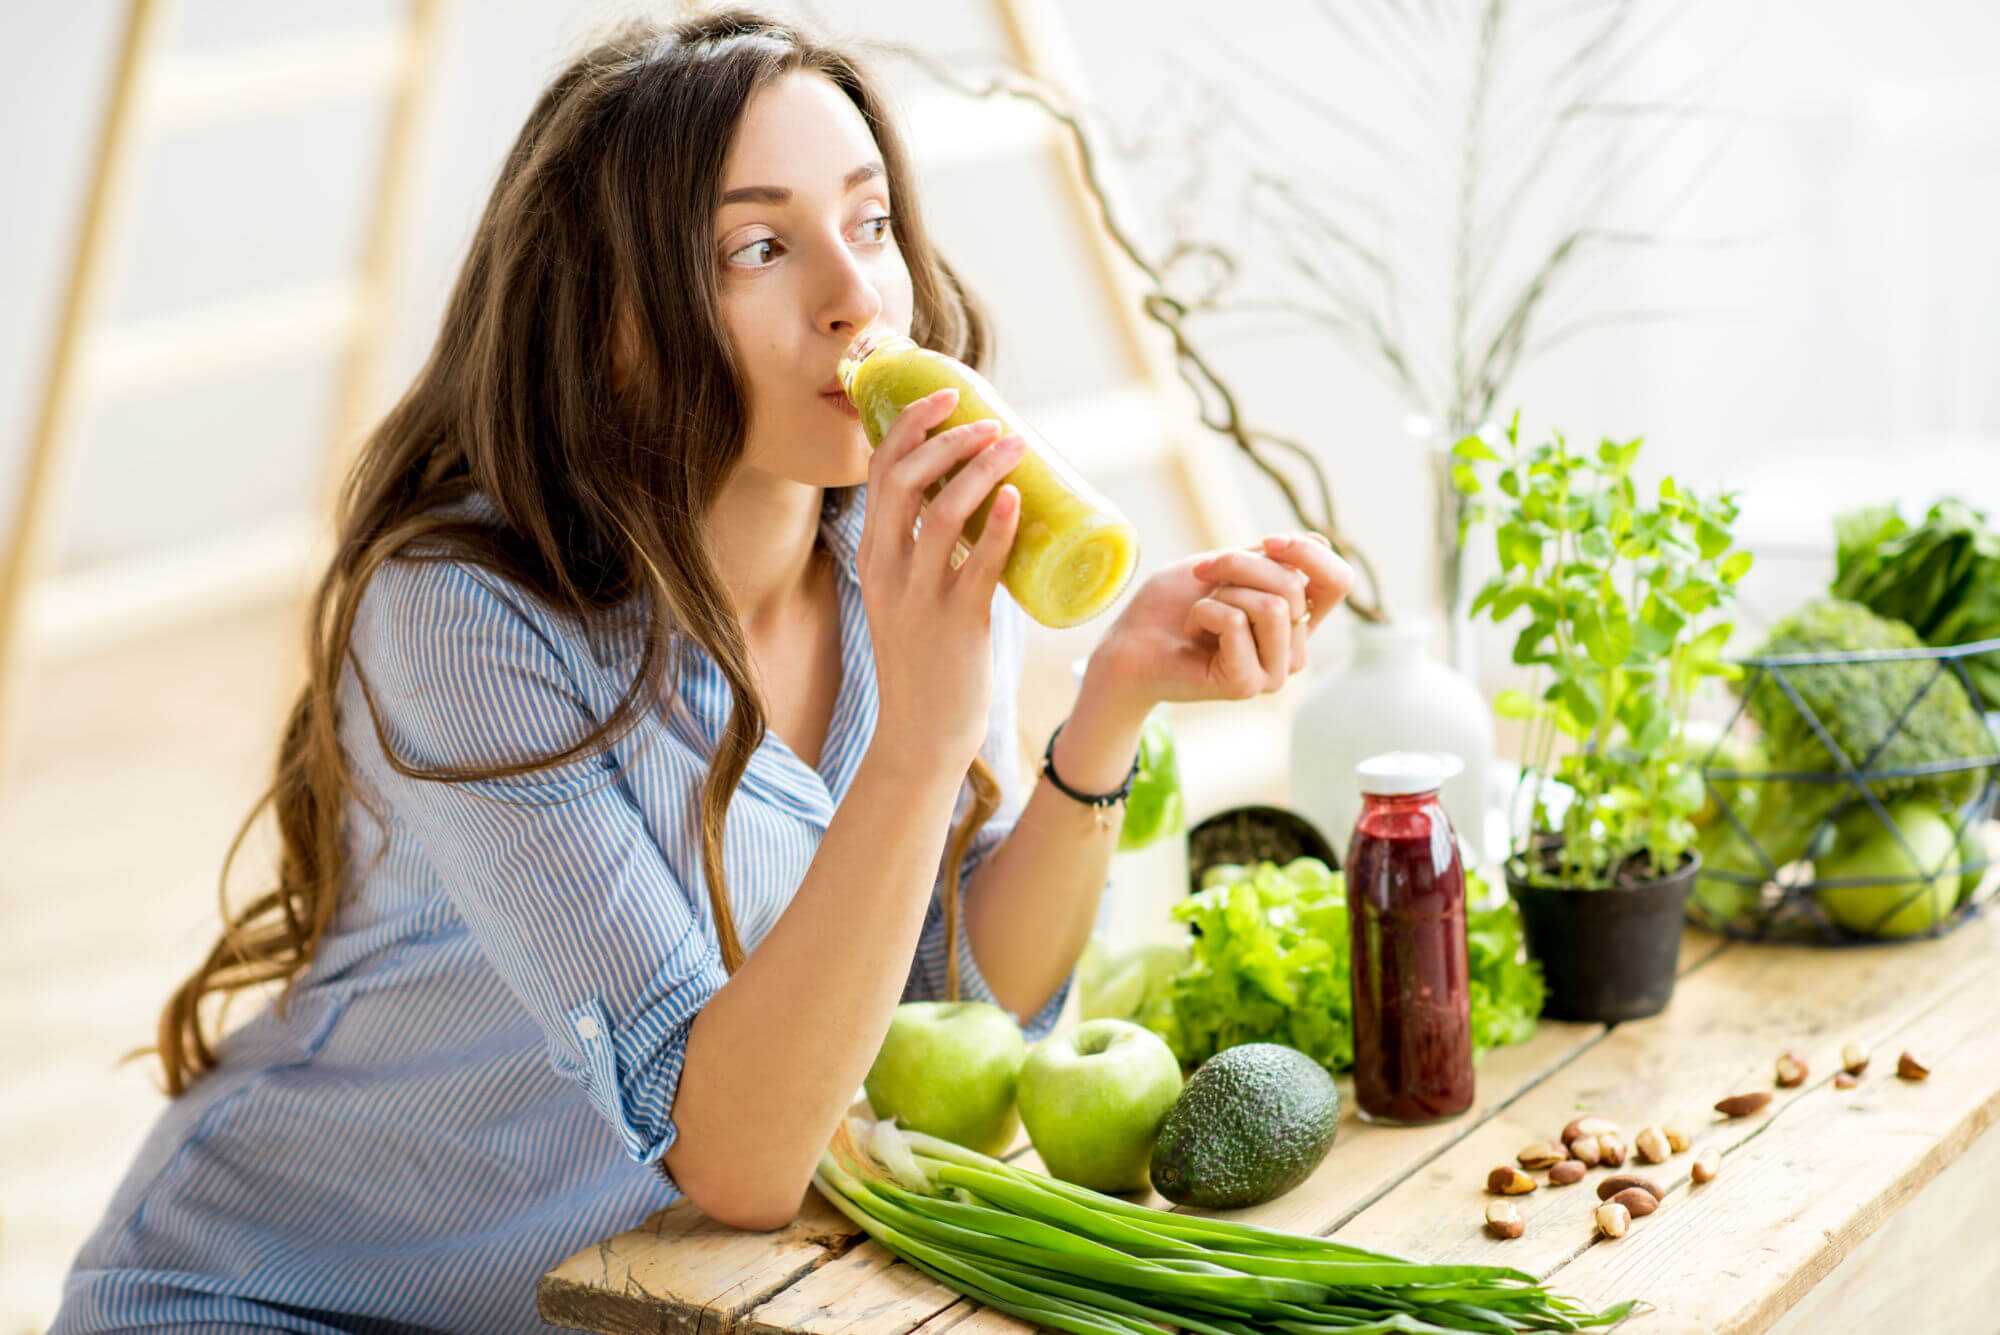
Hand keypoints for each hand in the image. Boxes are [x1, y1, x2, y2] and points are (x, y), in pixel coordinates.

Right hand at [857, 387, 1023, 767]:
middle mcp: (887, 570)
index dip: (910, 424)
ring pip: (940, 514)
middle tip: (989, 420)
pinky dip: (996, 527)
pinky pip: (976, 566)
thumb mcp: (912, 596)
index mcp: (873, 556)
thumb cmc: (929, 661)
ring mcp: (918, 598)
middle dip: (945, 438)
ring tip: (1014, 446)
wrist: (922, 735)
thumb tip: (990, 504)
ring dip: (979, 470)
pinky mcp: (955, 624)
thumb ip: (937, 554)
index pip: (880, 472)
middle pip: (902, 480)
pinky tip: (1015, 500)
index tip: (946, 396)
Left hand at [1086, 531, 1353, 712]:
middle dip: (1238, 565)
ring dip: (1221, 593)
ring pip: (1273, 605)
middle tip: (1202, 576)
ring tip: (1199, 612)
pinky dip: (1204, 612)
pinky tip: (1191, 632)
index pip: (1337, 582)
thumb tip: (1320, 543)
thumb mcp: (1223, 568)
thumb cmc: (1170, 606)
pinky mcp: (1247, 684)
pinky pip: (1238, 622)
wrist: (1128, 642)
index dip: (1310, 554)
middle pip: (1293, 584)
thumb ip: (1269, 560)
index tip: (1269, 541)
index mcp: (1295, 619)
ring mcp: (1273, 672)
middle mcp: (1292, 649)